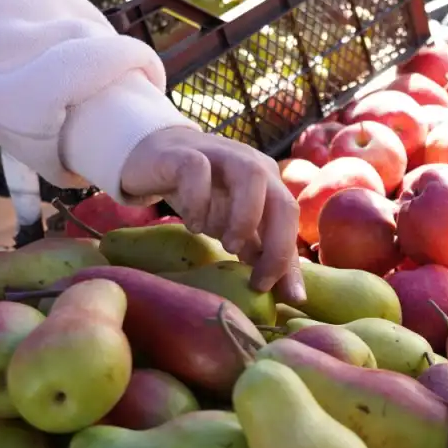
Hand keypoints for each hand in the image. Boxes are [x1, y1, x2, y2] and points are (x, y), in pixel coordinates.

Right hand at [119, 127, 305, 301]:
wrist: (157, 158)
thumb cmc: (204, 195)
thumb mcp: (234, 226)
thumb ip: (261, 252)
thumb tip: (290, 294)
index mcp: (270, 182)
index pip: (290, 218)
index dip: (285, 257)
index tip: (267, 288)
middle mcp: (252, 165)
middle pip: (282, 199)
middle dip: (275, 243)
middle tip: (253, 273)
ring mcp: (221, 154)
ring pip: (250, 176)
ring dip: (244, 218)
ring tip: (226, 245)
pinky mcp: (185, 153)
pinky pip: (198, 170)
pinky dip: (198, 202)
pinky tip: (193, 225)